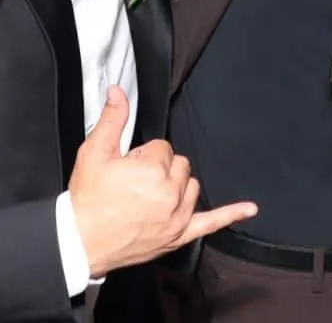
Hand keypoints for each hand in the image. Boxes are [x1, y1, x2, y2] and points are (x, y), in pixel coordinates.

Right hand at [69, 86, 257, 277]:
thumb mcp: (94, 153)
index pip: (163, 147)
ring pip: (192, 185)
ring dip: (177, 185)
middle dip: (160, 168)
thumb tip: (118, 91)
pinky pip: (210, 223)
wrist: (79, 242)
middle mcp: (170, 193)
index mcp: (153, 170)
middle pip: (180, 164)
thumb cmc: (87, 198)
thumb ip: (113, 118)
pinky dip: (230, 214)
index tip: (127, 168)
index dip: (143, 155)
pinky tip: (250, 209)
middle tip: (133, 183)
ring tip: (150, 194)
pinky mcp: (178, 235)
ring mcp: (177, 216)